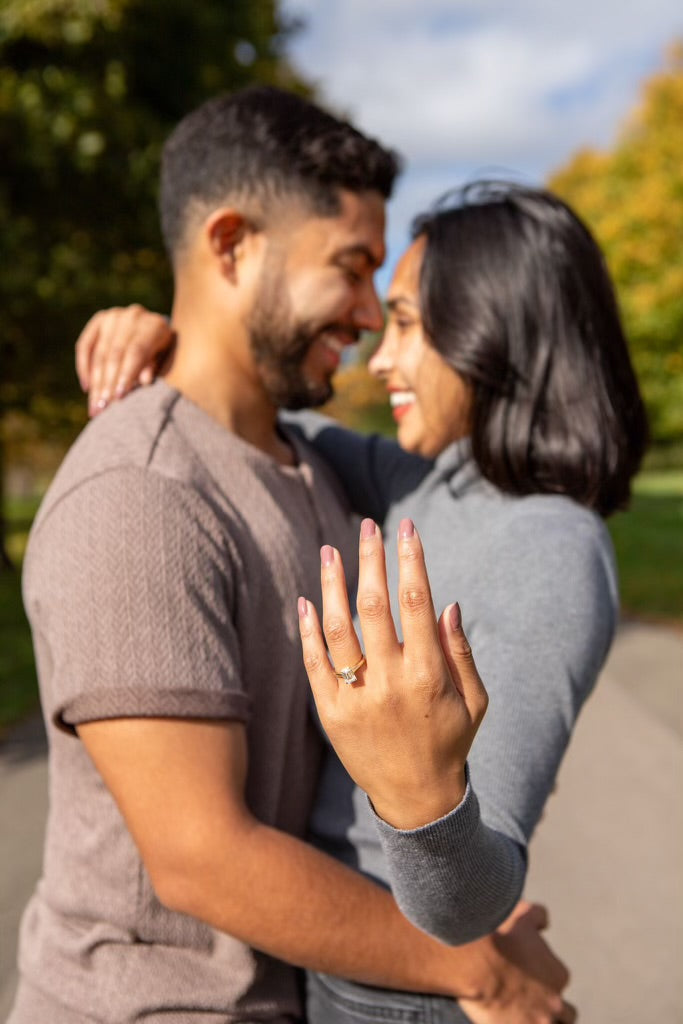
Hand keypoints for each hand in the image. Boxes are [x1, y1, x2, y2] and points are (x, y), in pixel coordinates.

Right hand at [75, 304, 174, 415]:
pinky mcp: (99, 320)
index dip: (126, 375)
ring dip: (95, 382)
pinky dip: (84, 367)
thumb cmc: (164, 352)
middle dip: (108, 384)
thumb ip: (154, 367)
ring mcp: (113, 317)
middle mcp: (132, 317)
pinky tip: (87, 388)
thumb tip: (144, 382)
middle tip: (103, 408)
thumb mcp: (166, 360)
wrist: (156, 329)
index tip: (118, 398)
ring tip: (95, 406)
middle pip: (115, 354)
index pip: (136, 352)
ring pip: (99, 353)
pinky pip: (85, 346)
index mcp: (154, 326)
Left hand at [298, 517, 487, 829]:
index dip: (411, 559)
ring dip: (332, 585)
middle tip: (367, 526)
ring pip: (338, 629)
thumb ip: (461, 652)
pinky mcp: (330, 712)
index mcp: (428, 675)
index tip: (407, 528)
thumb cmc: (450, 742)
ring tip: (330, 552)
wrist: (415, 800)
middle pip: (374, 606)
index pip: (416, 602)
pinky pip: (314, 663)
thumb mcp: (474, 701)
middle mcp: (390, 682)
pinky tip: (307, 600)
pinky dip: (308, 630)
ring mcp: (356, 698)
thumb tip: (447, 603)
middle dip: (371, 559)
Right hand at [459, 901, 576, 1023]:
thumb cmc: (498, 936)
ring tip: (525, 1016)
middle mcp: (554, 1003)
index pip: (559, 980)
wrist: (473, 960)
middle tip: (531, 1002)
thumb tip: (544, 922)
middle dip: (551, 1009)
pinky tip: (506, 1021)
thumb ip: (538, 916)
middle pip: (565, 1015)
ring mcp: (537, 1023)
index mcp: (558, 974)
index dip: (544, 978)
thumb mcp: (522, 915)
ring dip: (542, 1020)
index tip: (528, 975)